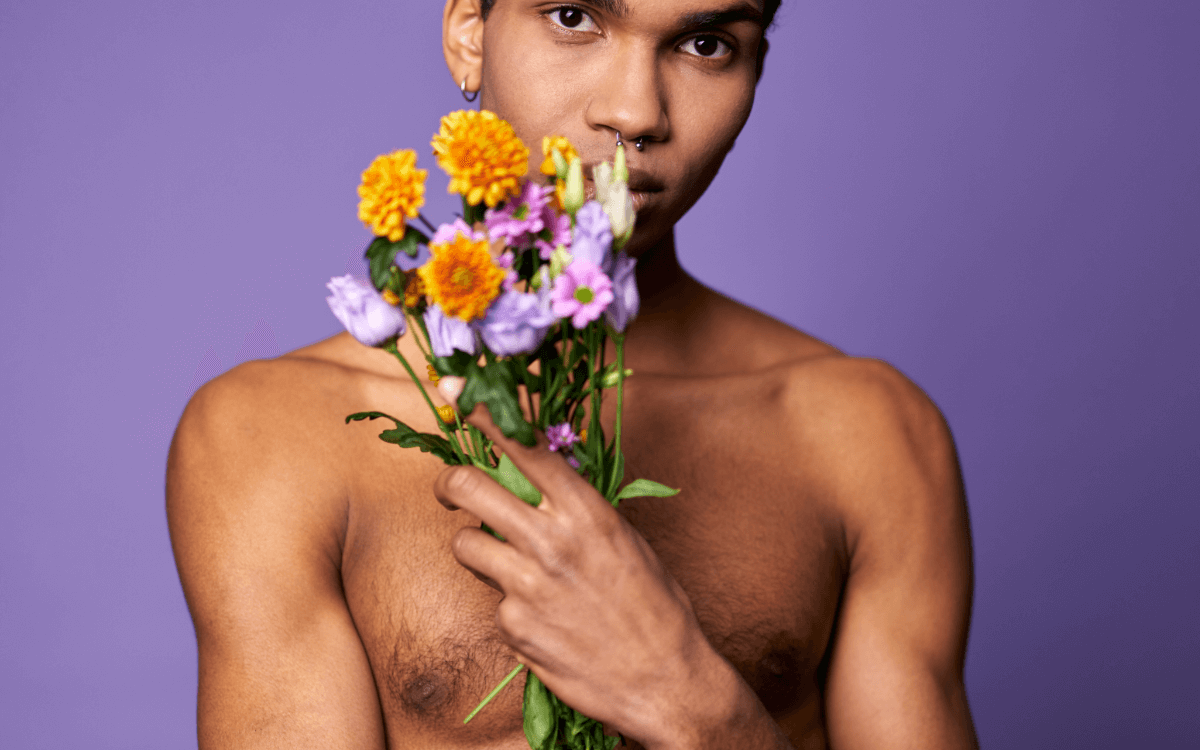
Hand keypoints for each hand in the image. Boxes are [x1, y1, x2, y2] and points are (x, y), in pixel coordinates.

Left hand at [432, 381, 737, 746]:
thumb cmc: (653, 605)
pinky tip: (544, 619)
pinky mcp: (513, 627)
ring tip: (507, 564)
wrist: (664, 679)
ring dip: (477, 549)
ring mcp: (526, 586)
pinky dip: (510, 606)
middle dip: (449, 481)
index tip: (460, 398)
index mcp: (585, 511)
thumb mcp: (625, 540)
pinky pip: (492, 601)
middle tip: (449, 488)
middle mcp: (550, 541)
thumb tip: (537, 479)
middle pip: (468, 487)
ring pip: (465, 545)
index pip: (523, 450)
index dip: (486, 421)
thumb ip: (577, 509)